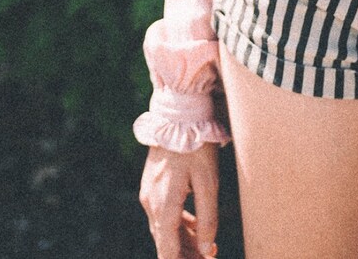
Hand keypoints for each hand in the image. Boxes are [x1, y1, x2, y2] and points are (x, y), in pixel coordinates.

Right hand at [139, 143, 218, 258]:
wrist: (178, 114)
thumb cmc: (196, 146)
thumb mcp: (208, 182)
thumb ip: (207, 218)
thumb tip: (205, 250)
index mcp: (164, 205)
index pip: (167, 251)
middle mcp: (151, 203)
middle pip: (165, 242)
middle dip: (186, 255)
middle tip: (209, 258)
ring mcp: (149, 194)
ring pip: (164, 229)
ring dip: (183, 241)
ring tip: (207, 249)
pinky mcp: (152, 185)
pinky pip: (163, 214)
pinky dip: (178, 224)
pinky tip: (194, 226)